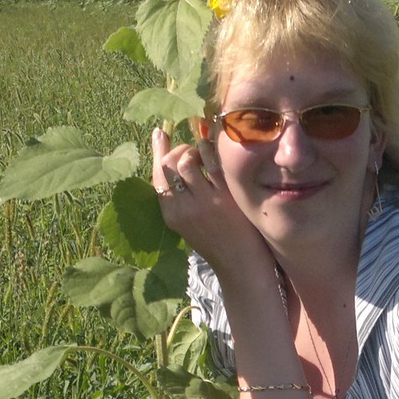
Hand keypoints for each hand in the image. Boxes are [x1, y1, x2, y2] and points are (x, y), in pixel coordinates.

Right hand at [151, 127, 269, 277]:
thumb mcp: (188, 223)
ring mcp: (205, 202)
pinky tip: (217, 153)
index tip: (160, 133)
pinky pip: (213, 164)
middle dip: (177, 148)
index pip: (157, 175)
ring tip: (203, 152)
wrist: (241, 264)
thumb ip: (179, 198)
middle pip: (168, 164)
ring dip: (194, 149)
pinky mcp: (226, 197)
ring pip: (187, 161)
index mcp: (171, 215)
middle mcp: (184, 208)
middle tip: (189, 149)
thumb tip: (171, 164)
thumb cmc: (216, 240)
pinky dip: (212, 152)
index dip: (158, 151)